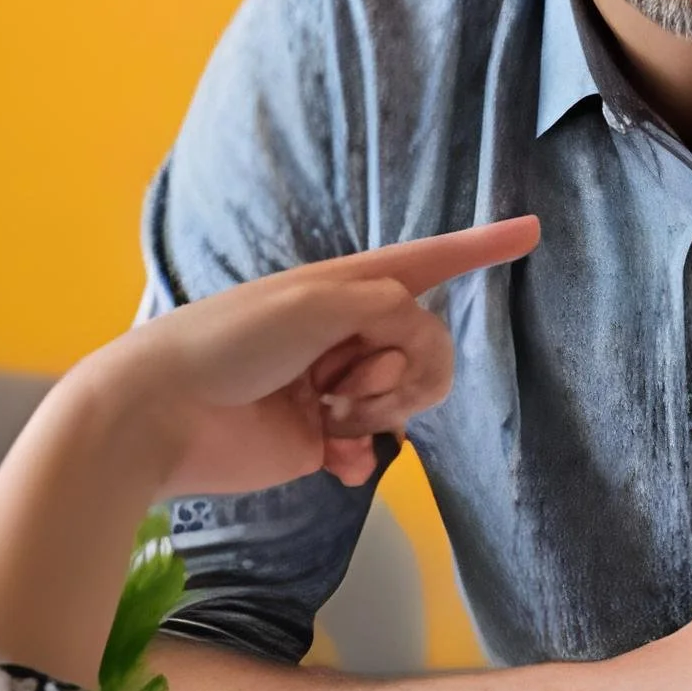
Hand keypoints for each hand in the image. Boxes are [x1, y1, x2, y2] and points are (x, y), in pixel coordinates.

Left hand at [79, 217, 540, 497]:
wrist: (158, 414)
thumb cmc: (228, 342)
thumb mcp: (318, 303)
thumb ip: (386, 310)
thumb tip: (412, 342)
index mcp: (344, 287)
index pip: (428, 260)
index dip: (481, 247)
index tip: (533, 230)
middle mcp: (346, 333)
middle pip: (428, 344)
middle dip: (407, 367)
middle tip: (355, 382)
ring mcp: (335, 386)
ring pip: (409, 396)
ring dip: (382, 408)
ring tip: (330, 415)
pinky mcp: (317, 439)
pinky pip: (375, 446)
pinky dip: (364, 453)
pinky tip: (339, 460)